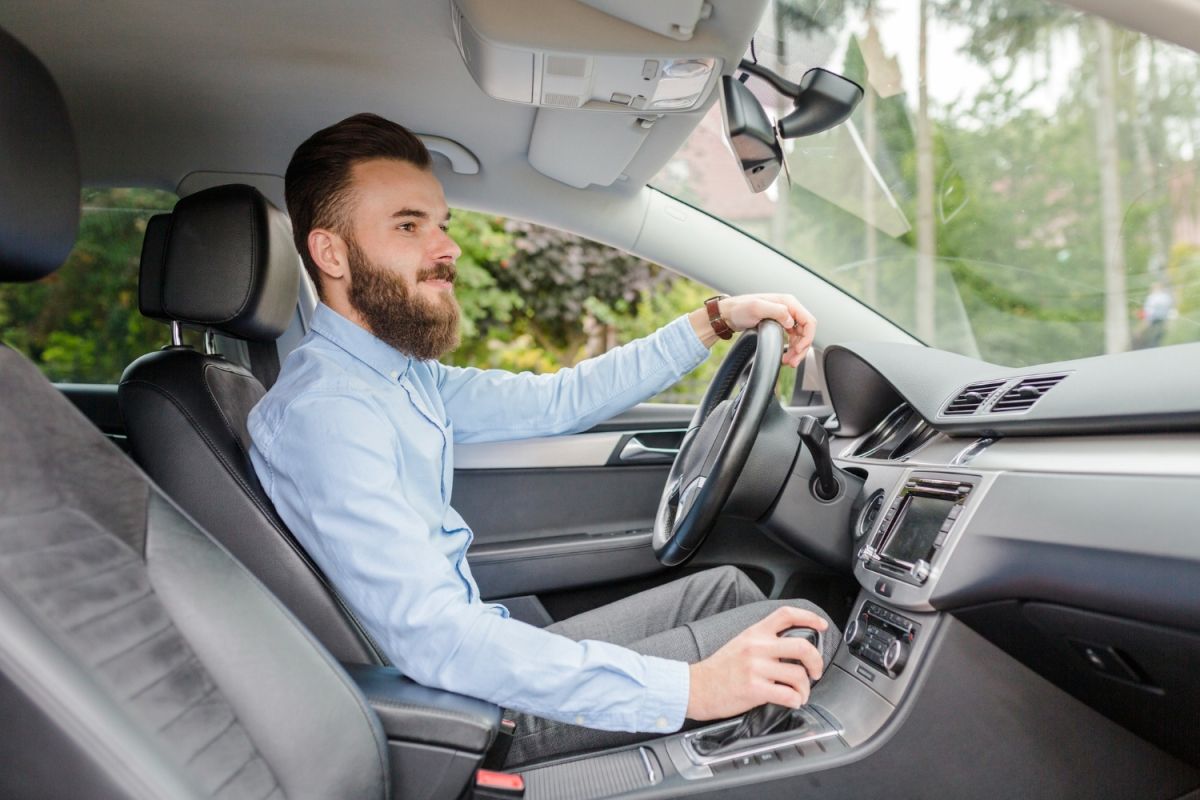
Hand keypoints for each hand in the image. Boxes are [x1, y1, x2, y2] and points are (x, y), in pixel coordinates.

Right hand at [685, 605, 827, 721]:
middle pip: (802, 646)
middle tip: (816, 671)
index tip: (822, 625)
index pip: (787, 615)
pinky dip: (796, 701)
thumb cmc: (718, 669)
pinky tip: (792, 702)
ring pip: (798, 675)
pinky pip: (788, 695)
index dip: (809, 617)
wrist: (695, 687)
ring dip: (806, 689)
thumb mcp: (740, 643)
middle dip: (817, 662)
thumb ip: (762, 641)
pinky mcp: (755, 689)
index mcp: (755, 633)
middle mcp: (757, 647)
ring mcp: (756, 668)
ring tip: (800, 694)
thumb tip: (789, 647)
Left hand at [689, 293, 815, 367]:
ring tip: (788, 362)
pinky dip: (791, 349)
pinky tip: (785, 356)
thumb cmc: (739, 308)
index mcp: (788, 303)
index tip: (798, 350)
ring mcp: (785, 317)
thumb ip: (777, 311)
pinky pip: (792, 339)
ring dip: (797, 351)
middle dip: (802, 348)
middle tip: (793, 362)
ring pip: (800, 337)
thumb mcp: (757, 308)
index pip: (809, 321)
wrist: (727, 314)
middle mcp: (788, 309)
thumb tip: (791, 321)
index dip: (807, 338)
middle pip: (806, 331)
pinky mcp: (780, 325)